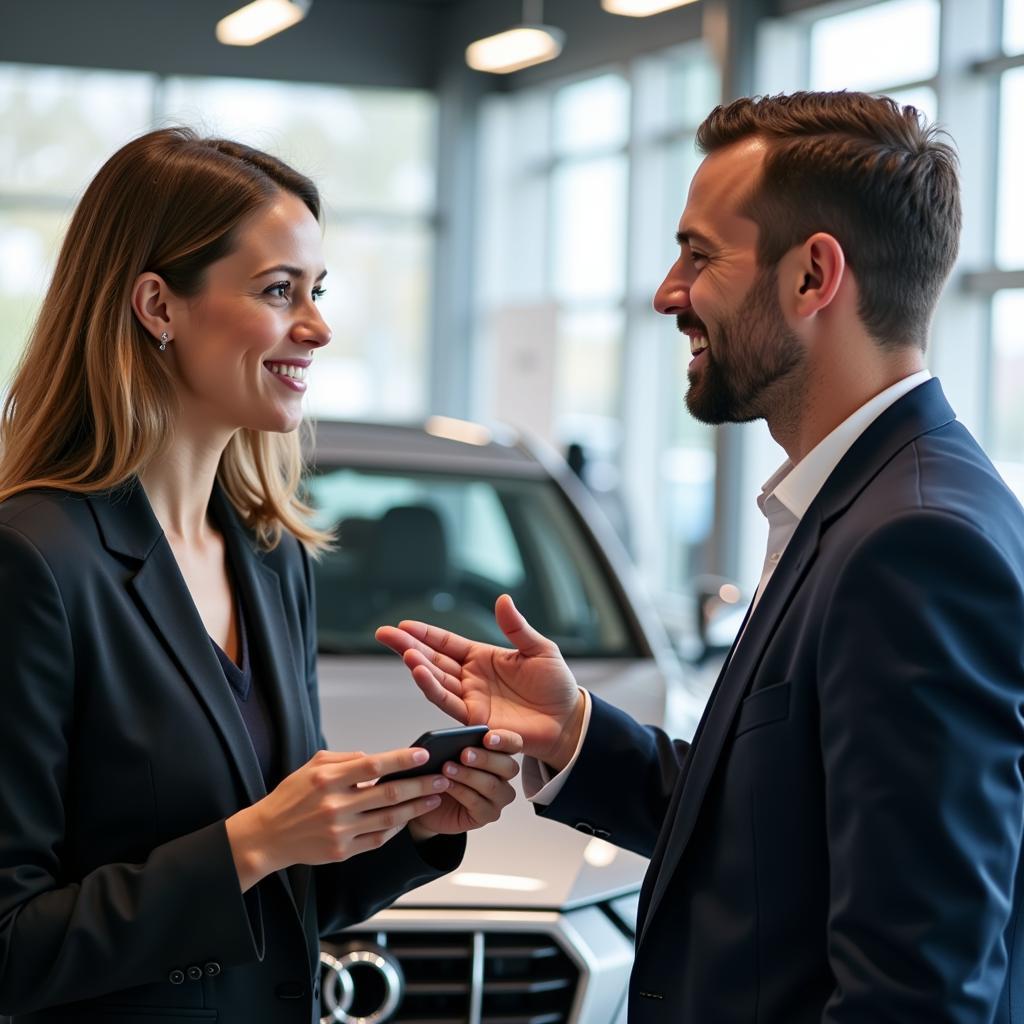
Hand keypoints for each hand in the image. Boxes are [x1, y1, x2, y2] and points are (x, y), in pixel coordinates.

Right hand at [226, 747, 449, 891]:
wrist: (267, 836)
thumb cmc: (291, 796)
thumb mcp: (313, 766)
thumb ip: (345, 758)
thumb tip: (376, 758)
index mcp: (328, 779)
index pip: (373, 766)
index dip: (401, 760)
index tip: (423, 755)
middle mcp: (336, 805)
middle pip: (389, 794)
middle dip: (421, 785)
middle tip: (442, 778)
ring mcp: (340, 831)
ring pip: (388, 819)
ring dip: (416, 808)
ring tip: (434, 798)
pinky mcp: (341, 852)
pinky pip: (377, 840)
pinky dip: (395, 828)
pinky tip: (407, 818)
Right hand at [376, 595, 583, 767]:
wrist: (568, 720)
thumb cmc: (555, 685)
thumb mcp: (540, 649)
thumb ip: (517, 628)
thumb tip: (502, 599)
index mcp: (482, 658)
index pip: (446, 643)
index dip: (425, 634)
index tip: (402, 624)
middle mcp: (470, 678)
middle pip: (433, 659)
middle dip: (408, 646)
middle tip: (385, 634)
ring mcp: (471, 699)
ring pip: (436, 681)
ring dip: (419, 667)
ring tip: (406, 653)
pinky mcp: (475, 719)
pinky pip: (449, 703)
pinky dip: (433, 689)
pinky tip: (421, 675)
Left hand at [407, 729, 522, 841]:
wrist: (428, 797)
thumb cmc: (443, 771)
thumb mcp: (449, 750)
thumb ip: (459, 741)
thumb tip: (460, 735)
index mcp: (500, 754)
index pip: (514, 744)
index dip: (504, 740)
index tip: (487, 737)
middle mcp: (504, 777)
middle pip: (508, 767)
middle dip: (485, 759)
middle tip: (464, 754)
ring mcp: (498, 798)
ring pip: (492, 785)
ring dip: (468, 775)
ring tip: (447, 768)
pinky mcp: (487, 815)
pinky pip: (477, 802)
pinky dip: (460, 791)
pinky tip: (447, 784)